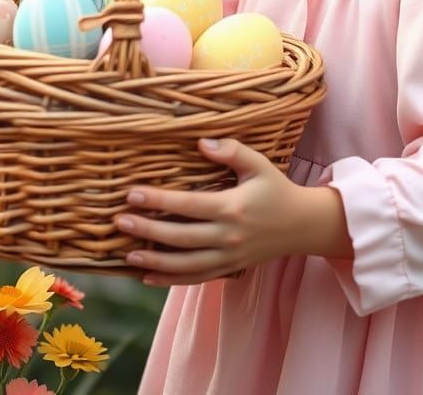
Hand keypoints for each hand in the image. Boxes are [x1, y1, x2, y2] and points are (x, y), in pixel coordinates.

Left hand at [117, 138, 308, 286]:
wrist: (302, 225)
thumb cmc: (277, 189)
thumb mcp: (259, 164)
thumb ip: (232, 151)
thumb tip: (201, 142)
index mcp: (232, 208)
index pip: (188, 205)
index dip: (158, 201)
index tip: (132, 194)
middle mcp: (227, 236)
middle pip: (180, 238)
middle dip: (148, 231)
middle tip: (120, 221)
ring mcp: (228, 257)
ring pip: (185, 264)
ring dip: (154, 261)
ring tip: (128, 254)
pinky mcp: (228, 268)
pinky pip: (196, 278)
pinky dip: (171, 280)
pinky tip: (147, 276)